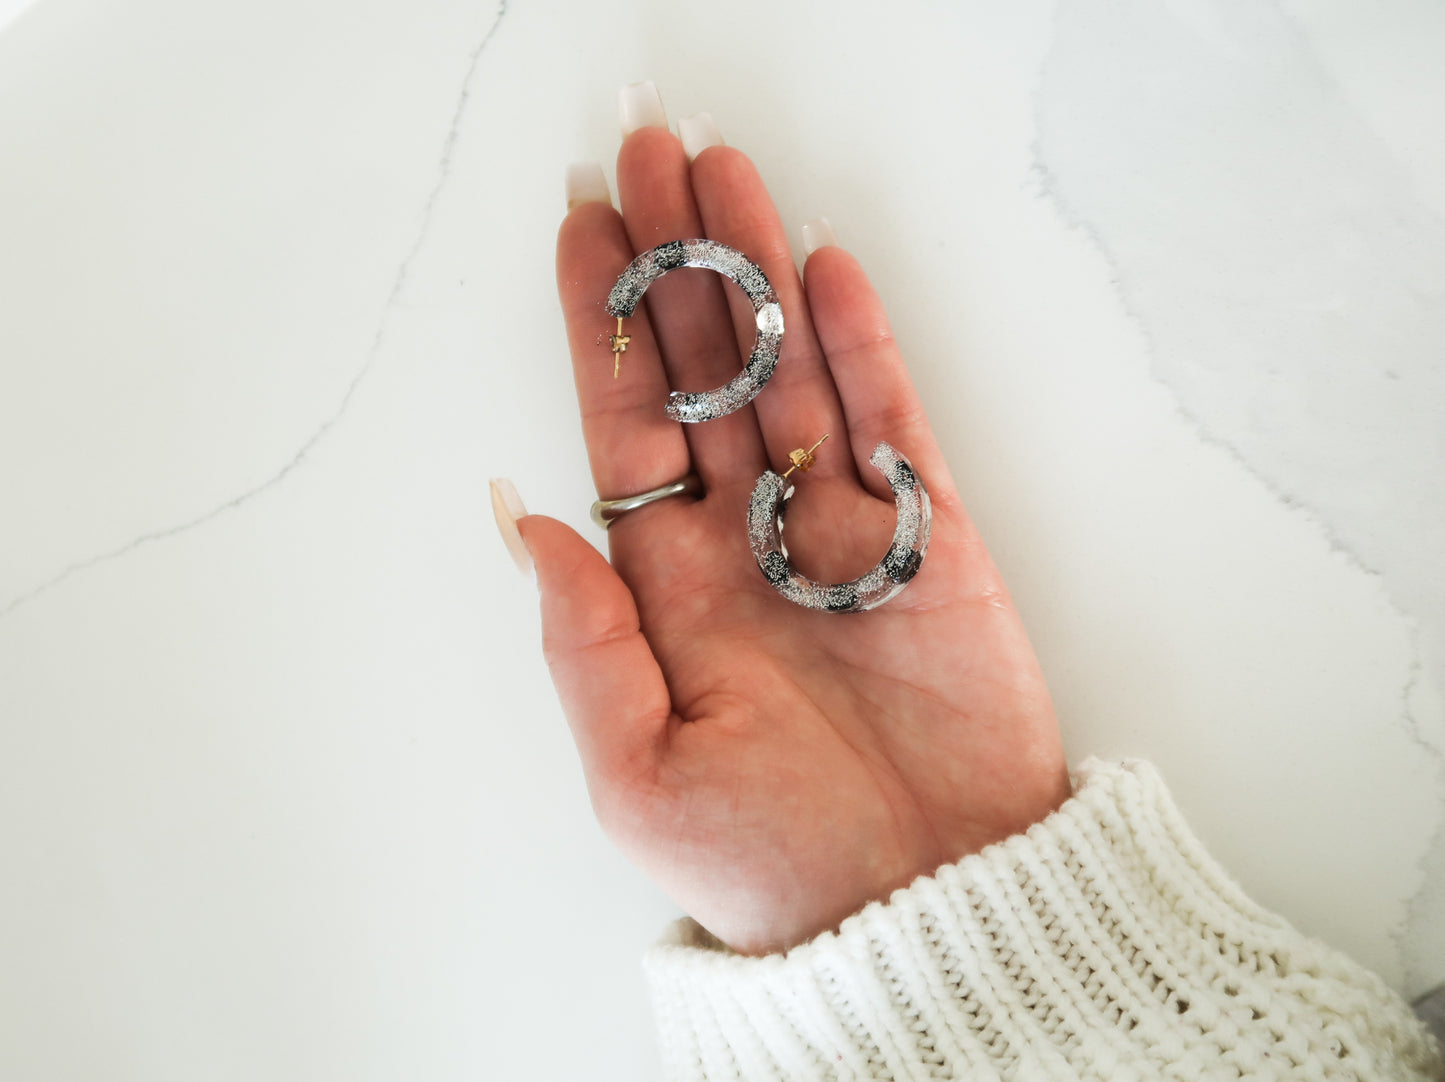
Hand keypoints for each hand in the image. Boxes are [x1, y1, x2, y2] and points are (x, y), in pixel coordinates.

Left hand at [516, 109, 1068, 954]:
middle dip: (676, 270)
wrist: (927, 908)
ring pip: (791, 377)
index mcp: (669, 593)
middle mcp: (747, 545)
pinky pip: (891, 423)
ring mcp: (839, 534)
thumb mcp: (642, 776)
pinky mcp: (931, 542)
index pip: (627, 432)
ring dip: (760, 279)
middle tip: (653, 161)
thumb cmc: (774, 865)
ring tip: (728, 180)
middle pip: (705, 378)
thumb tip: (532, 523)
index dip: (604, 333)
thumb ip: (587, 646)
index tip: (583, 239)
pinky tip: (827, 273)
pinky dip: (862, 347)